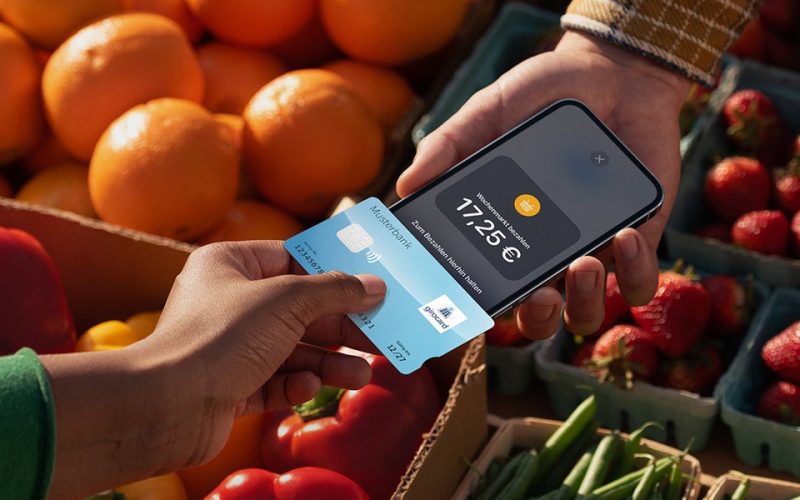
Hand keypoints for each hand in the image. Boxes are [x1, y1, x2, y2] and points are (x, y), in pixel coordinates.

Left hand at [42, 241, 384, 497]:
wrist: (167, 406)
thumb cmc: (219, 337)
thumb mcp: (286, 301)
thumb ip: (334, 290)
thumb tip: (374, 285)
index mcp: (230, 265)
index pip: (291, 259)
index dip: (332, 272)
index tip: (369, 284)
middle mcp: (228, 301)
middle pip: (299, 309)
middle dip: (339, 327)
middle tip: (378, 336)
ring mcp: (228, 346)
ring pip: (292, 350)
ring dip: (327, 363)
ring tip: (360, 375)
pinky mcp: (230, 386)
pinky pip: (274, 380)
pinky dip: (296, 385)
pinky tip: (308, 388)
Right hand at [397, 31, 690, 338]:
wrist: (610, 74)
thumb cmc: (540, 97)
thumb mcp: (486, 114)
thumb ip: (448, 146)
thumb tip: (406, 186)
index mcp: (504, 234)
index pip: (485, 287)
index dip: (475, 307)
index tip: (470, 300)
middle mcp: (545, 254)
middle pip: (537, 318)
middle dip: (537, 318)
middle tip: (539, 295)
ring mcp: (592, 252)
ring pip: (586, 313)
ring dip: (584, 302)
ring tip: (582, 264)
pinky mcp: (637, 240)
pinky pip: (638, 282)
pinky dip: (636, 272)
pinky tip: (624, 235)